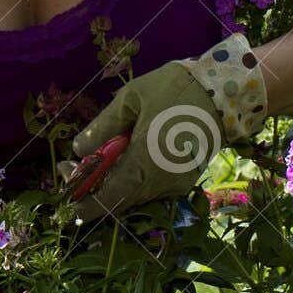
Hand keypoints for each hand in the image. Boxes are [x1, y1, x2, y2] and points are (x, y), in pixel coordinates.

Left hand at [67, 61, 222, 219]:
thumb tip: (78, 150)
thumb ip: (101, 128)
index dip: (77, 195)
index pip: (100, 202)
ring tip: (107, 150)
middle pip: (113, 201)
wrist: (226, 93)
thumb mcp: (130, 100)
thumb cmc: (175, 90)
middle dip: (92, 184)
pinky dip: (132, 177)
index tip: (66, 170)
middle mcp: (157, 184)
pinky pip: (148, 188)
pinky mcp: (183, 181)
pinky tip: (130, 152)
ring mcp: (173, 186)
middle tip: (80, 159)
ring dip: (112, 180)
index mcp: (142, 166)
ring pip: (130, 195)